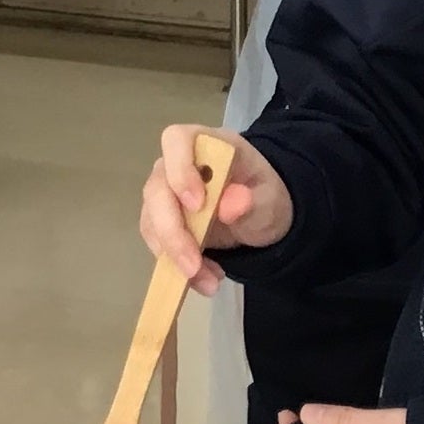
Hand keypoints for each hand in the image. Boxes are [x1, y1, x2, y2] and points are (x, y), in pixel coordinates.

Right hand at [139, 124, 288, 293]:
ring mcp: (166, 193)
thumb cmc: (264, 197)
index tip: (196, 204)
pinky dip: (177, 266)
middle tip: (193, 265)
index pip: (177, 140)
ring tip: (209, 283)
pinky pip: (158, 243)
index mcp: (208, 146)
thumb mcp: (270, 202)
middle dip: (172, 232)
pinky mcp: (162, 221)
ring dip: (175, 256)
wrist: (260, 216)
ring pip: (152, 221)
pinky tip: (205, 280)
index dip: (180, 170)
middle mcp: (177, 165)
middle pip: (157, 189)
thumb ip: (253, 202)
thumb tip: (231, 205)